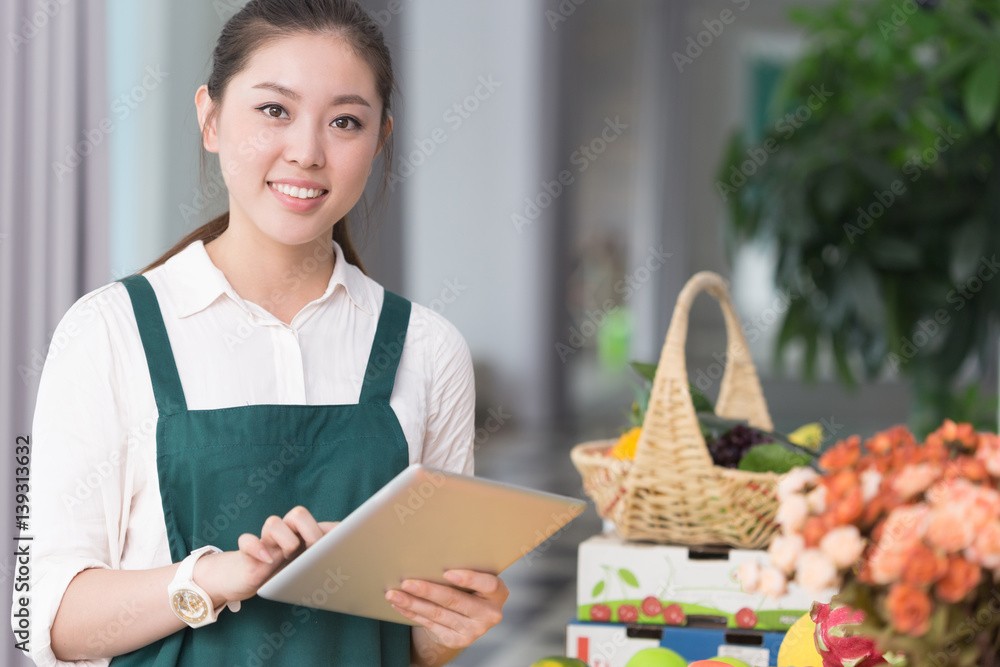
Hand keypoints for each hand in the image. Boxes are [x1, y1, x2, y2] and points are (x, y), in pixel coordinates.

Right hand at [194, 506, 338, 605]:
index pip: (325, 523)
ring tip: (288, 556)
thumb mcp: (306, 568)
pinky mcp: (247, 553)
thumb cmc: (280, 570)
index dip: (334, 531)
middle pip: (299, 513)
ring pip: (273, 523)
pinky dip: (256, 547)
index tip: (341, 547)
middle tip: (314, 551)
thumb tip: (350, 561)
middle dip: (311, 531)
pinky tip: (266, 560)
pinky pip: (246, 540)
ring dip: (285, 539)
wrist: (245, 578)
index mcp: (304, 536)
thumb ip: (325, 561)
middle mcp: (286, 533)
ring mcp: (266, 541)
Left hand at [385, 570, 507, 649]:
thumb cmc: (471, 588)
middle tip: (407, 582)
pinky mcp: (456, 640)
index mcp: (498, 594)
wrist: (469, 619)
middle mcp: (488, 614)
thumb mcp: (476, 579)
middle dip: (428, 591)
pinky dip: (412, 613)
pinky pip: (430, 624)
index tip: (446, 572)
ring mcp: (473, 630)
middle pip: (456, 600)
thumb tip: (430, 553)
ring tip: (394, 594)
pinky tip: (400, 604)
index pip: (488, 584)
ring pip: (438, 614)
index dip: (469, 578)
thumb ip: (465, 569)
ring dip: (413, 603)